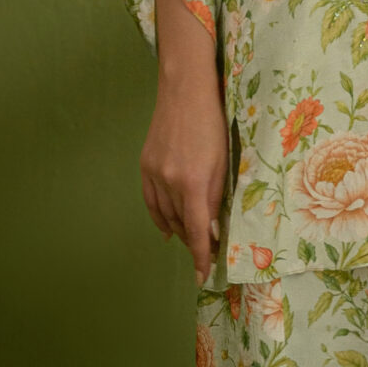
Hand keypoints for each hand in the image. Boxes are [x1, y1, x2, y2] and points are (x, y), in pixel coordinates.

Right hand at [141, 66, 229, 278]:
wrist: (185, 91)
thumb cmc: (213, 123)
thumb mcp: (222, 162)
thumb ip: (214, 197)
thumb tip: (209, 228)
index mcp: (192, 182)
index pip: (196, 230)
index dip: (199, 255)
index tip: (203, 274)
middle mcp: (168, 182)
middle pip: (180, 224)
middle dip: (193, 241)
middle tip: (208, 251)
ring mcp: (153, 174)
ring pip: (164, 215)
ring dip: (178, 230)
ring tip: (190, 240)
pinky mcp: (145, 165)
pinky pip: (150, 201)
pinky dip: (159, 217)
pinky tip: (167, 228)